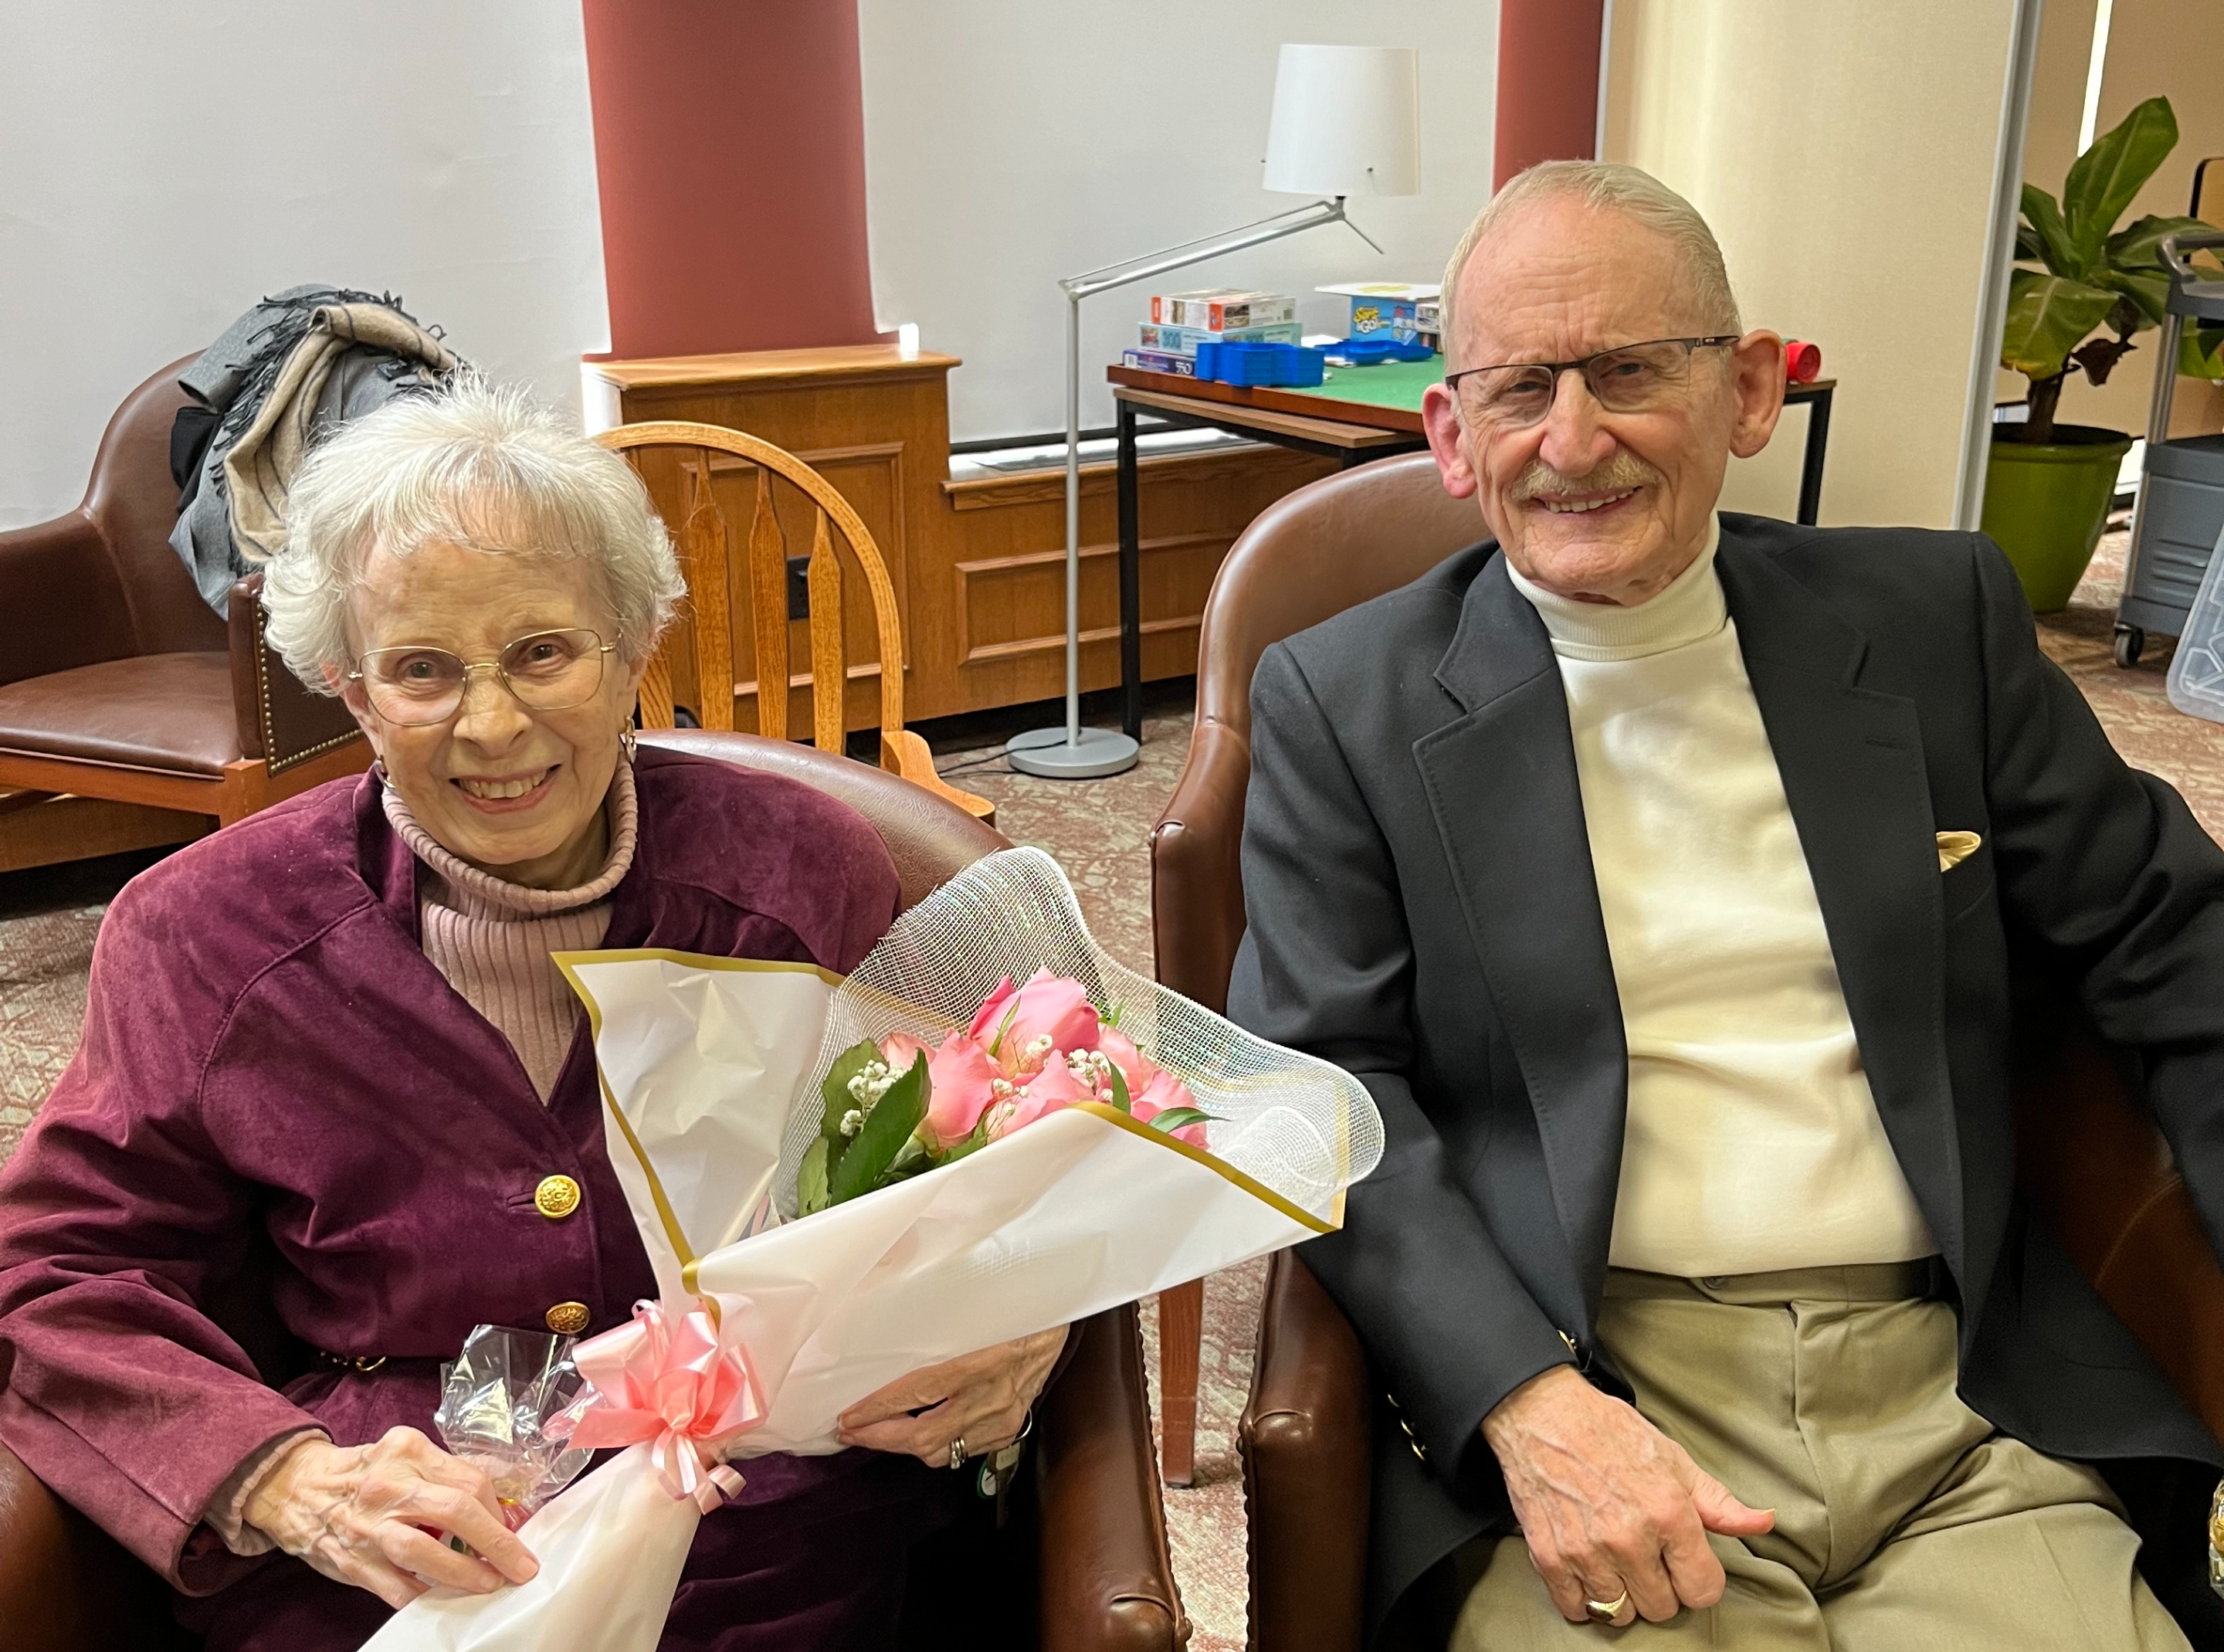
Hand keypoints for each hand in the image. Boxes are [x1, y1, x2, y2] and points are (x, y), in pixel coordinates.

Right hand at [243, 1428, 539, 1608]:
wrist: (297, 1488)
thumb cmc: (364, 1474)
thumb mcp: (405, 1457)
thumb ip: (445, 1476)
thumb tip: (499, 1507)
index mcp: (409, 1452)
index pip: (470, 1480)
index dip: (499, 1511)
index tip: (515, 1530)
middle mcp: (389, 1485)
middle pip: (456, 1510)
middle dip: (497, 1543)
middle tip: (521, 1566)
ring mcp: (369, 1526)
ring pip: (425, 1552)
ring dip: (464, 1573)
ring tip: (488, 1583)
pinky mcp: (354, 1561)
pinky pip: (397, 1587)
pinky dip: (424, 1596)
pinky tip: (444, 1599)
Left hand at [835, 1326, 1067, 1465]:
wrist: (1063, 1317)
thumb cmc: (1020, 1305)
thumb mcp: (982, 1304)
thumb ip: (941, 1318)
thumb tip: (891, 1312)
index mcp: (983, 1361)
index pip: (919, 1391)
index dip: (879, 1408)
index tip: (849, 1415)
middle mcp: (992, 1397)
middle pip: (924, 1435)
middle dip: (880, 1438)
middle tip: (850, 1431)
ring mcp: (1003, 1418)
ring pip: (942, 1452)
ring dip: (903, 1447)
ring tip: (877, 1435)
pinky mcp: (1010, 1428)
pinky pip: (963, 1451)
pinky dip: (936, 1447)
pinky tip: (920, 1436)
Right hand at [1481, 1366, 1773, 1626]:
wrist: (1540, 1412)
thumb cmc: (1608, 1431)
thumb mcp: (1673, 1459)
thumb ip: (1718, 1502)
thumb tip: (1764, 1523)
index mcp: (1668, 1513)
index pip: (1703, 1591)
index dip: (1697, 1578)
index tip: (1683, 1562)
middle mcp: (1629, 1538)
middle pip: (1662, 1608)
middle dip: (1659, 1587)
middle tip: (1646, 1556)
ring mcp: (1586, 1551)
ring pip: (1619, 1614)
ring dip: (1621, 1594)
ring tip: (1615, 1562)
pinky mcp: (1548, 1557)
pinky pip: (1576, 1609)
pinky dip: (1583, 1598)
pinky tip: (1587, 1569)